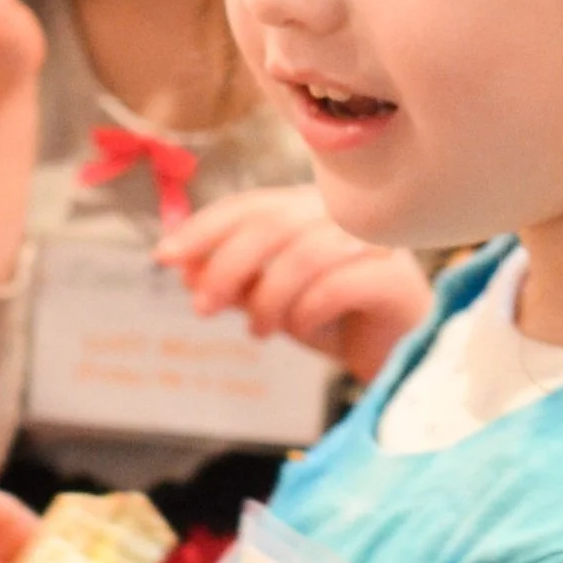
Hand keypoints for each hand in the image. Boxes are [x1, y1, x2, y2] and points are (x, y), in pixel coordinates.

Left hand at [158, 188, 431, 382]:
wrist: (394, 358)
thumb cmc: (331, 320)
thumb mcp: (269, 301)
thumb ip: (232, 282)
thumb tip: (184, 269)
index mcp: (310, 208)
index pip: (250, 205)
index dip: (203, 228)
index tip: (164, 256)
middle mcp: (344, 215)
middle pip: (273, 223)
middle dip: (227, 265)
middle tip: (202, 308)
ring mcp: (377, 242)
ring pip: (305, 253)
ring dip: (268, 297)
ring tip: (258, 331)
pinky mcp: (398, 278)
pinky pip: (340, 284)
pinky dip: (308, 310)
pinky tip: (301, 331)